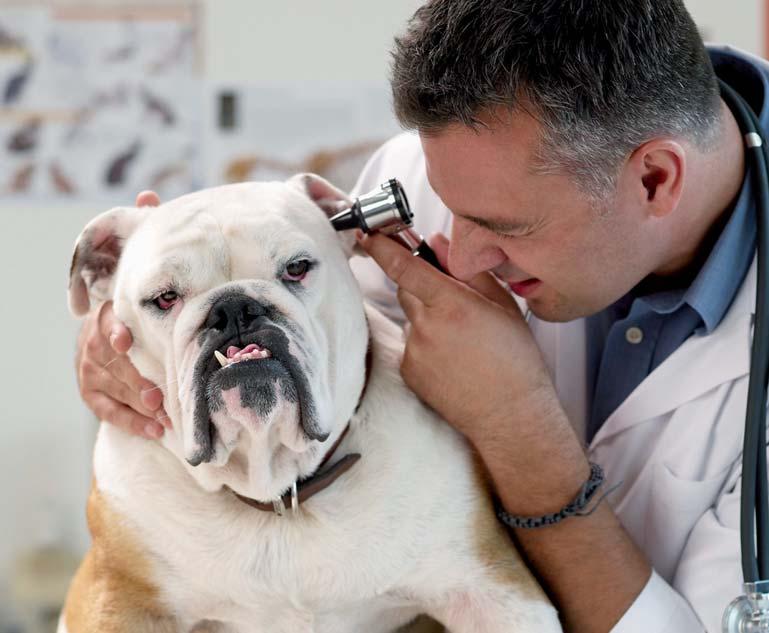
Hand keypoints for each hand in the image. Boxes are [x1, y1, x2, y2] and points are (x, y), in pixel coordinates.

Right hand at [75, 190, 168, 439]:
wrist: (126, 336)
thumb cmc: (141, 301)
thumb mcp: (142, 272)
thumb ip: (146, 240)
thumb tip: (148, 197)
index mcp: (104, 312)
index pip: (102, 320)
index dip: (111, 329)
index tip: (125, 340)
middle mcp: (91, 340)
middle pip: (104, 360)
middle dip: (130, 375)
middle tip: (157, 391)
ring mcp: (89, 367)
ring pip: (107, 387)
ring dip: (136, 401)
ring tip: (163, 412)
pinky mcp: (93, 391)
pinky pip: (106, 410)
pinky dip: (131, 421)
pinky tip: (156, 430)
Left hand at [357, 232, 588, 509]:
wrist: (510, 415)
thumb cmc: (515, 360)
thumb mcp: (502, 306)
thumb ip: (467, 271)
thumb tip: (439, 243)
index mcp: (451, 304)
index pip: (404, 267)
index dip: (381, 247)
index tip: (367, 234)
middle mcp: (426, 326)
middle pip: (406, 289)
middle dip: (423, 287)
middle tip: (454, 302)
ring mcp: (414, 351)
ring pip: (412, 318)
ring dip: (428, 319)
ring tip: (462, 342)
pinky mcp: (408, 372)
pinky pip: (411, 345)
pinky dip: (426, 345)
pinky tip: (452, 360)